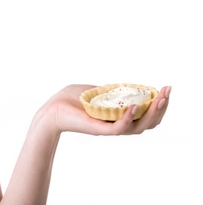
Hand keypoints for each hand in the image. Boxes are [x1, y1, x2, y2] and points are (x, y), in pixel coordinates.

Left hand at [41, 84, 170, 135]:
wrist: (50, 110)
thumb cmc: (68, 100)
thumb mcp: (93, 91)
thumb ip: (108, 90)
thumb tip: (120, 86)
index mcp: (118, 116)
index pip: (146, 115)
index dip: (159, 104)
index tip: (166, 89)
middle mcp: (117, 124)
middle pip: (148, 122)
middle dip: (162, 107)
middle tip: (168, 92)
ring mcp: (108, 128)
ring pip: (138, 127)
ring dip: (151, 113)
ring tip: (159, 99)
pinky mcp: (98, 130)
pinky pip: (118, 128)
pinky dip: (128, 118)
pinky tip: (134, 106)